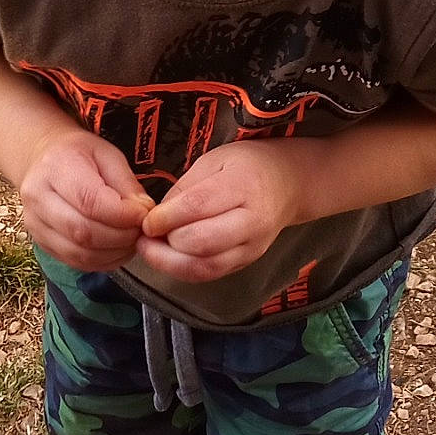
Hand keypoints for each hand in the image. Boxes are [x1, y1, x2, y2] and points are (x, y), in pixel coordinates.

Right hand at [20, 131, 149, 272]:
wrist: (44, 160)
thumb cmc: (78, 154)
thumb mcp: (107, 154)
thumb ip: (126, 183)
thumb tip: (143, 212)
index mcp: (56, 167)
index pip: (90, 201)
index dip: (122, 215)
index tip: (144, 214)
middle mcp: (38, 197)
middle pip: (83, 232)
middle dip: (120, 237)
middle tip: (140, 230)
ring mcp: (35, 223)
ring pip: (79, 253)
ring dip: (113, 253)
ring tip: (130, 240)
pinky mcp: (41, 242)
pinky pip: (75, 261)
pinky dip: (102, 261)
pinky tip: (116, 249)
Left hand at [135, 141, 297, 283]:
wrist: (290, 184)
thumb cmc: (248, 165)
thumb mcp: (214, 160)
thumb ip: (185, 189)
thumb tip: (156, 218)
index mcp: (244, 185)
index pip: (198, 207)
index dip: (166, 218)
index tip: (146, 221)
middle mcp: (252, 220)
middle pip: (201, 243)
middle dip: (166, 243)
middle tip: (145, 235)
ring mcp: (252, 246)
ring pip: (205, 266)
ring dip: (170, 263)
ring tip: (150, 250)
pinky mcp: (247, 262)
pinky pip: (211, 274)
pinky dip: (184, 270)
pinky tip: (169, 259)